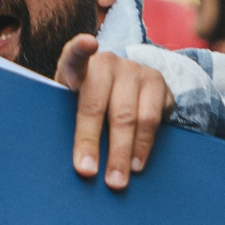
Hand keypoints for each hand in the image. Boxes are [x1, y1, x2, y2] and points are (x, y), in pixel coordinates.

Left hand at [60, 35, 174, 189]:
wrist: (118, 91)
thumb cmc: (84, 106)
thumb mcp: (68, 106)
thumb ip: (66, 121)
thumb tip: (75, 164)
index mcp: (78, 65)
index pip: (76, 53)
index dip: (81, 48)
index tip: (88, 44)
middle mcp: (108, 62)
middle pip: (102, 104)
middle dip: (96, 143)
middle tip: (91, 174)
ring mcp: (135, 69)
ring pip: (133, 116)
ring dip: (125, 152)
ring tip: (118, 180)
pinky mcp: (158, 82)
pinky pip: (155, 118)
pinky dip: (145, 146)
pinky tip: (138, 164)